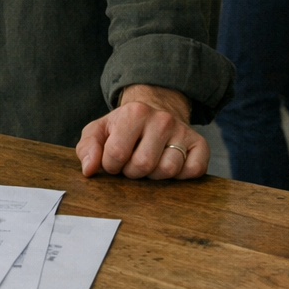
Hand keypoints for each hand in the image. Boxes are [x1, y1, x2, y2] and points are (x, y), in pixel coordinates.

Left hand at [76, 84, 208, 180]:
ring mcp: (183, 130)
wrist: (155, 113)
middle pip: (143, 165)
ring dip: (154, 175)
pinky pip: (194, 170)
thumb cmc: (123, 127)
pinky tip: (169, 163)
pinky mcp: (200, 144)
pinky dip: (180, 176)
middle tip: (132, 162)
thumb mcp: (99, 131)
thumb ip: (88, 148)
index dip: (111, 165)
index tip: (113, 160)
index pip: (116, 154)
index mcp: (134, 112)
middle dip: (132, 172)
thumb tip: (89, 169)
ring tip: (150, 162)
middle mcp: (162, 119)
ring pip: (168, 170)